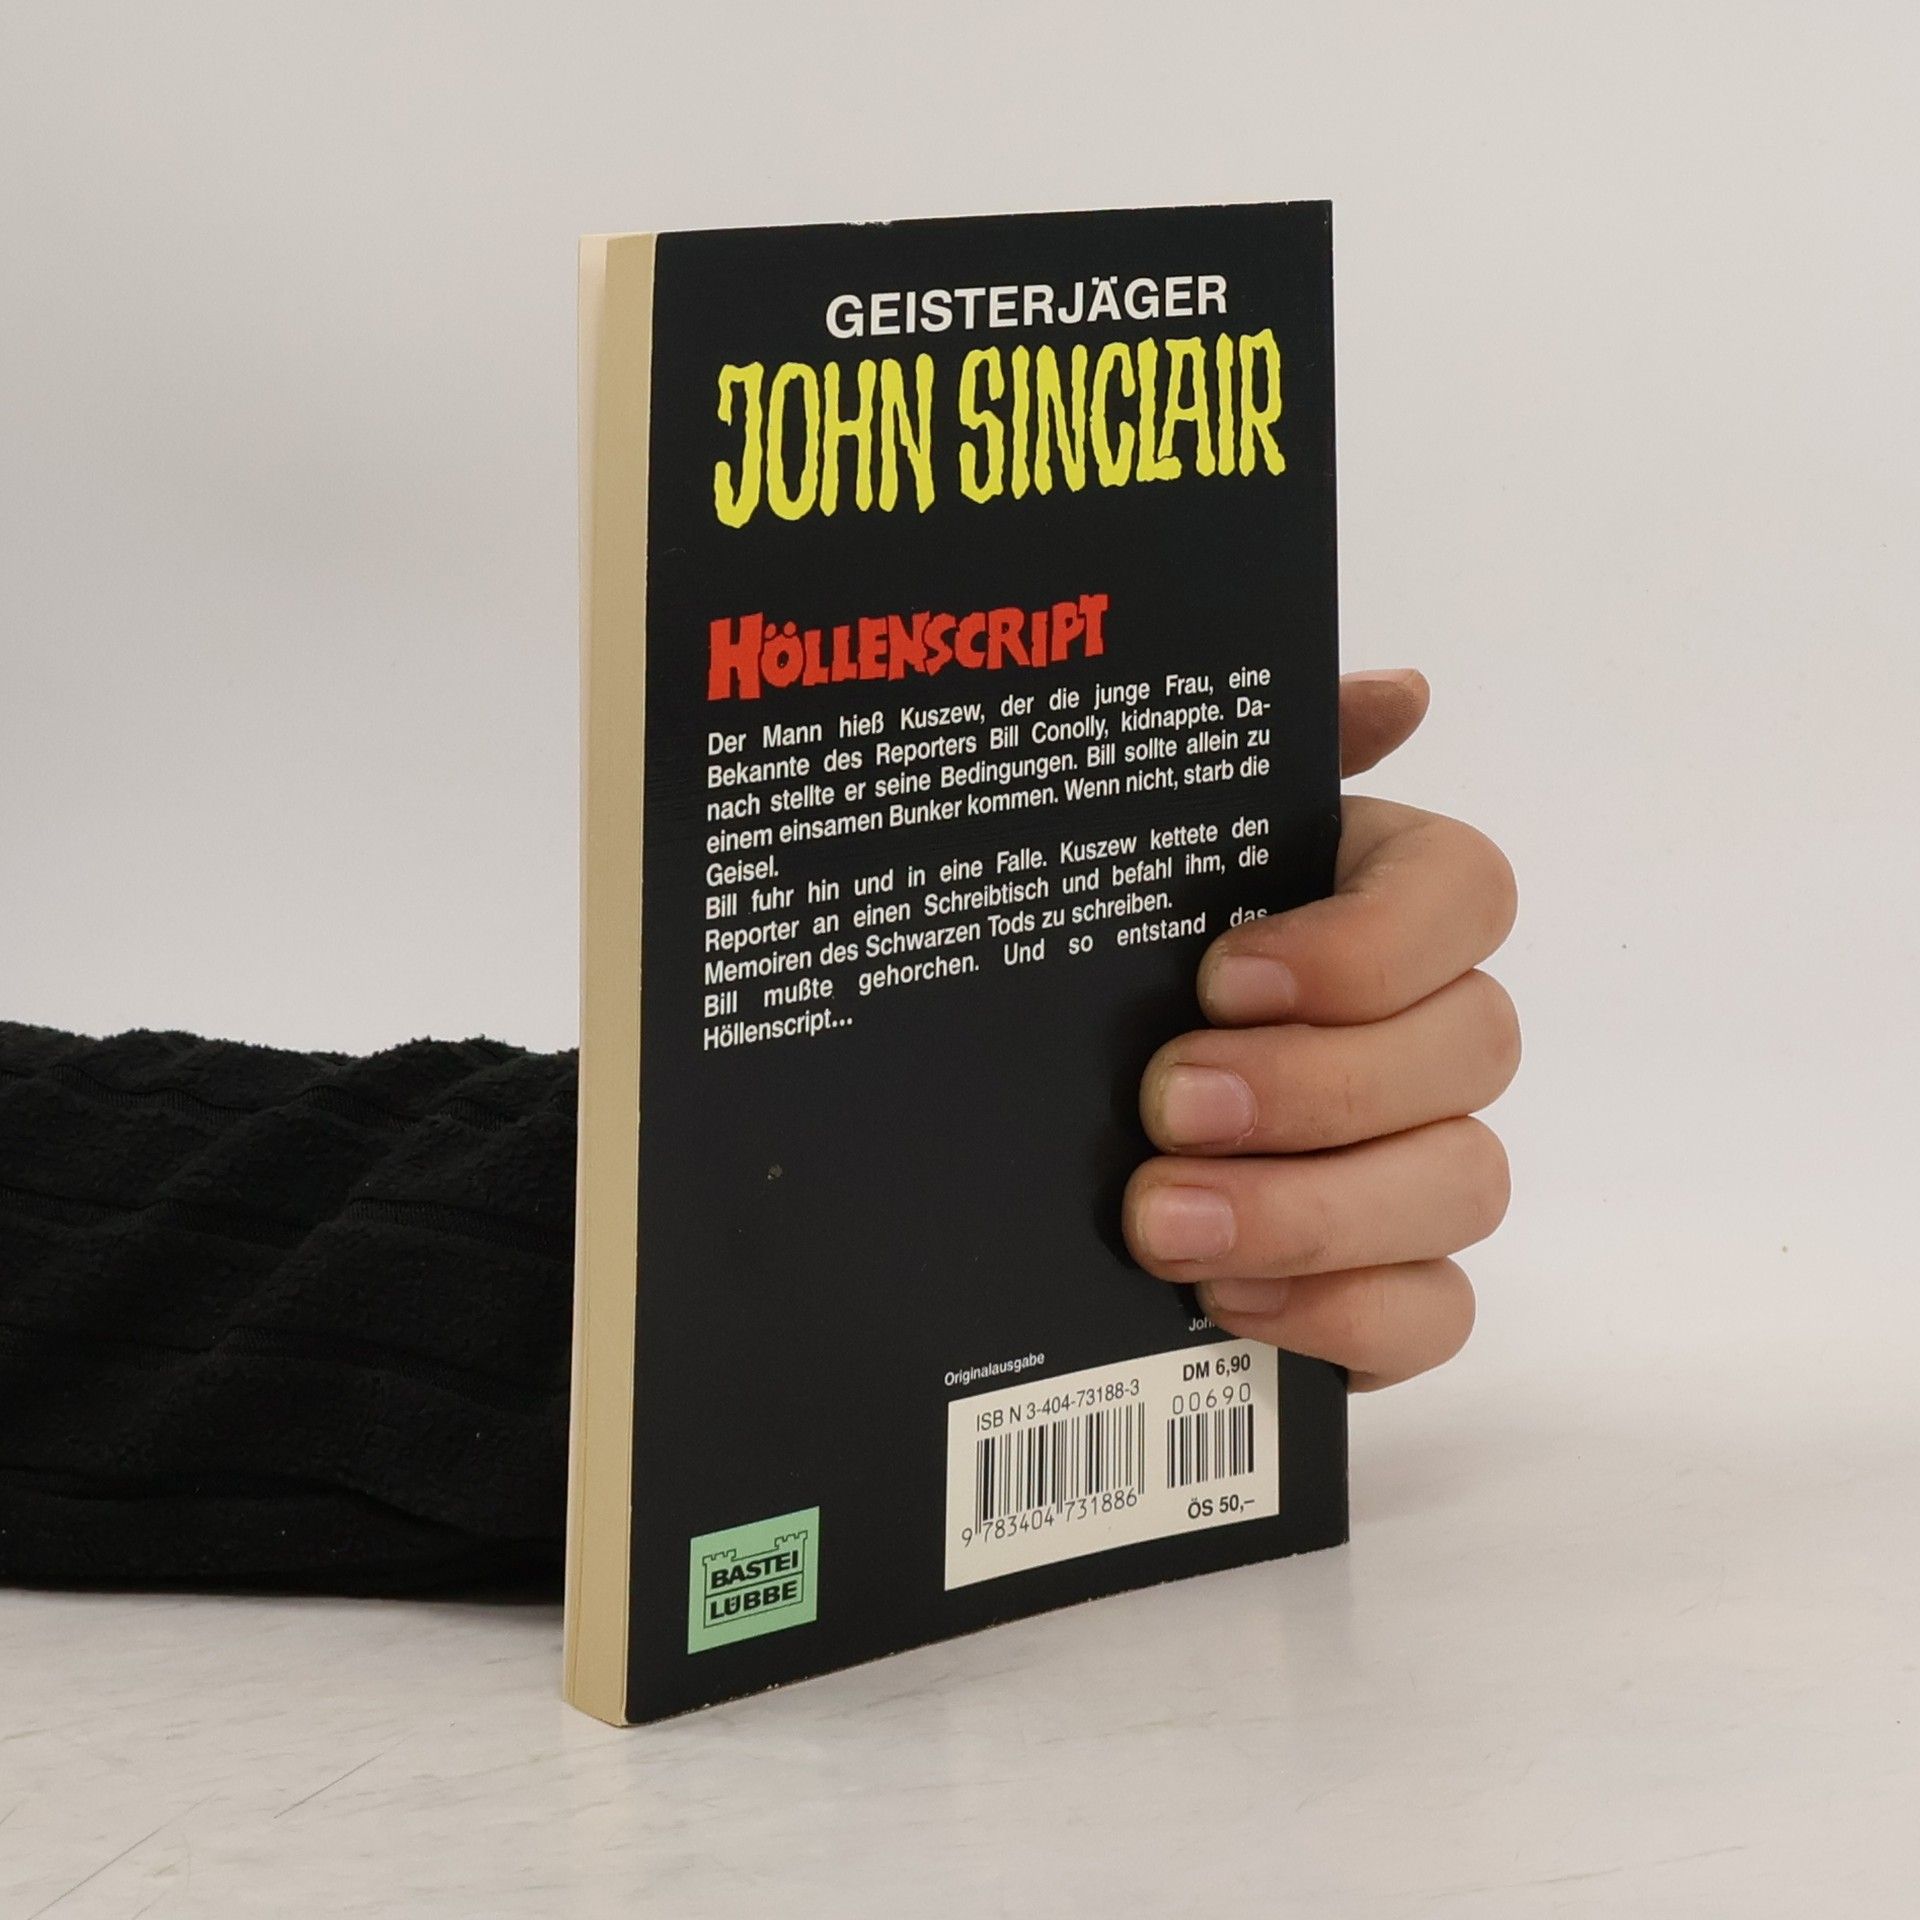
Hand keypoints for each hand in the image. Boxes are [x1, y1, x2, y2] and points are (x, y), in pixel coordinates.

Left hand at [1124, 670, 1517, 1388]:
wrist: (1020, 1126)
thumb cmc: (1102, 962)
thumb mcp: (1141, 844)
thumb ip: (1255, 758)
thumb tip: (1398, 694)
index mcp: (1376, 904)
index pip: (1467, 893)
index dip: (1367, 942)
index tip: (1222, 976)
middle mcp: (1425, 1031)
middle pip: (1476, 1049)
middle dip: (1319, 1086)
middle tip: (1164, 1104)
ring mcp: (1420, 1164)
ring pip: (1467, 1185)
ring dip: (1315, 1210)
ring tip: (1160, 1220)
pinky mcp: (1389, 1283)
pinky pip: (1438, 1314)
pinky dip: (1345, 1316)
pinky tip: (1224, 1298)